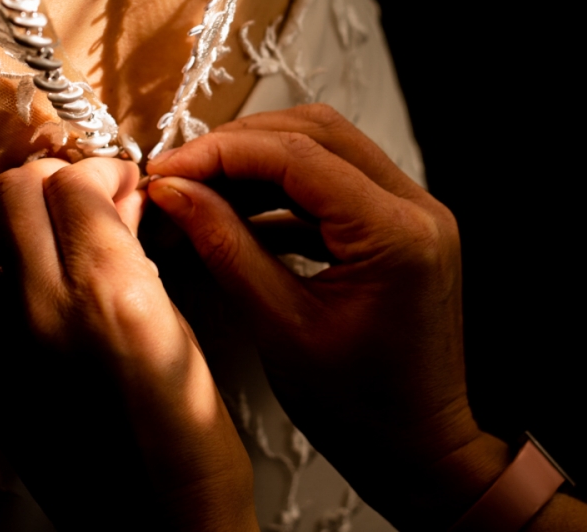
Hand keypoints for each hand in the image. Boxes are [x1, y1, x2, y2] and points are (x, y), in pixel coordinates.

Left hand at [0, 156, 254, 531]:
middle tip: (97, 202)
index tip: (125, 183)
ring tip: (88, 252)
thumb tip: (122, 200)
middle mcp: (43, 312)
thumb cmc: (191, 440)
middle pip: (14, 193)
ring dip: (39, 229)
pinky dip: (33, 283)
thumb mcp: (180, 325)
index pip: (70, 182)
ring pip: (1, 241)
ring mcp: (10, 347)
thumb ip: (139, 252)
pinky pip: (2, 300)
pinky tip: (74, 307)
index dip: (102, 169)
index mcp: (104, 293)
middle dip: (56, 182)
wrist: (157, 526)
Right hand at [145, 104, 510, 526]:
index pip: (298, 156)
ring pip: (327, 149)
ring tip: (200, 190)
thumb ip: (226, 247)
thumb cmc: (359, 410)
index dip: (221, 153)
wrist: (420, 452)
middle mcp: (418, 208)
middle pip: (316, 134)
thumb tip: (174, 190)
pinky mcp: (402, 227)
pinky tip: (238, 213)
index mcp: (396, 234)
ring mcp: (416, 214)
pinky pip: (338, 184)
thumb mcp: (280, 327)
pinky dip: (285, 191)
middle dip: (240, 145)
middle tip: (179, 172)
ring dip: (261, 162)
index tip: (166, 168)